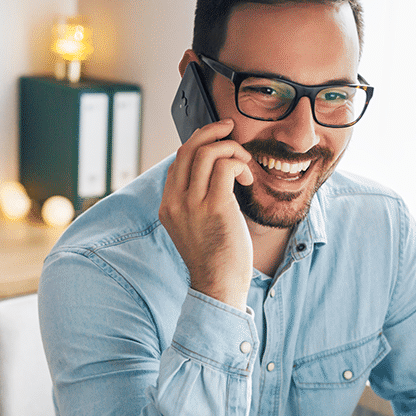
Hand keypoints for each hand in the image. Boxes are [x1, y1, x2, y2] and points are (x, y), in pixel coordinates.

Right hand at [159, 118, 253, 308]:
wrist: (218, 286)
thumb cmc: (214, 258)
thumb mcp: (196, 227)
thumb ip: (197, 202)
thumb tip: (215, 174)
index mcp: (167, 206)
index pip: (177, 161)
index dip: (198, 145)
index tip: (217, 142)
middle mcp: (174, 202)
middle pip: (187, 149)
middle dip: (212, 132)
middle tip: (230, 129)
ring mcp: (192, 204)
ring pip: (206, 152)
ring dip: (231, 150)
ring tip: (245, 165)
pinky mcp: (214, 207)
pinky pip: (225, 167)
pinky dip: (239, 164)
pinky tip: (247, 179)